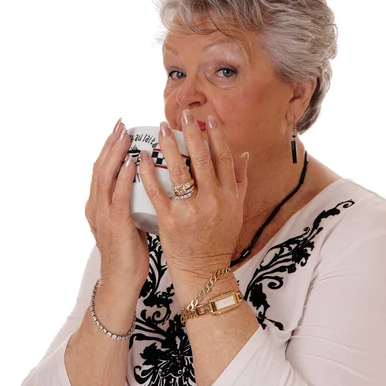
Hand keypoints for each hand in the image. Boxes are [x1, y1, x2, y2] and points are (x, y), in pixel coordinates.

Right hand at [85, 119, 148, 291]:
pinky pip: (119, 196)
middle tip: (122, 124)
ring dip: (116, 153)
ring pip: (106, 176)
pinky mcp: (115, 224)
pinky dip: (124, 176)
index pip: (101, 169)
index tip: (120, 128)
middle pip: (100, 166)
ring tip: (126, 134)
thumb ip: (131, 200)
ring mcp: (103, 215)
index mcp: (98, 204)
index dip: (109, 147)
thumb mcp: (128, 219)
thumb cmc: (129, 251)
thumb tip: (150, 181)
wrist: (121, 280)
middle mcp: (96, 205)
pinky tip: (133, 162)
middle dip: (111, 143)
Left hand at [138, 110, 248, 279]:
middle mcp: (213, 200)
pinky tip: (142, 157)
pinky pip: (157, 191)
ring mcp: (191, 210)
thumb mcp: (236, 210)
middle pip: (202, 159)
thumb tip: (243, 154)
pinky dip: (148, 172)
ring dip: (168, 146)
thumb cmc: (219, 238)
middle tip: (183, 115)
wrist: (204, 270)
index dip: (216, 135)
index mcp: (229, 195)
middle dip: (192, 133)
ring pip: (179, 170)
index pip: (224, 157)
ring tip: (161, 129)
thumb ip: (240, 181)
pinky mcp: (170, 220)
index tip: (208, 117)